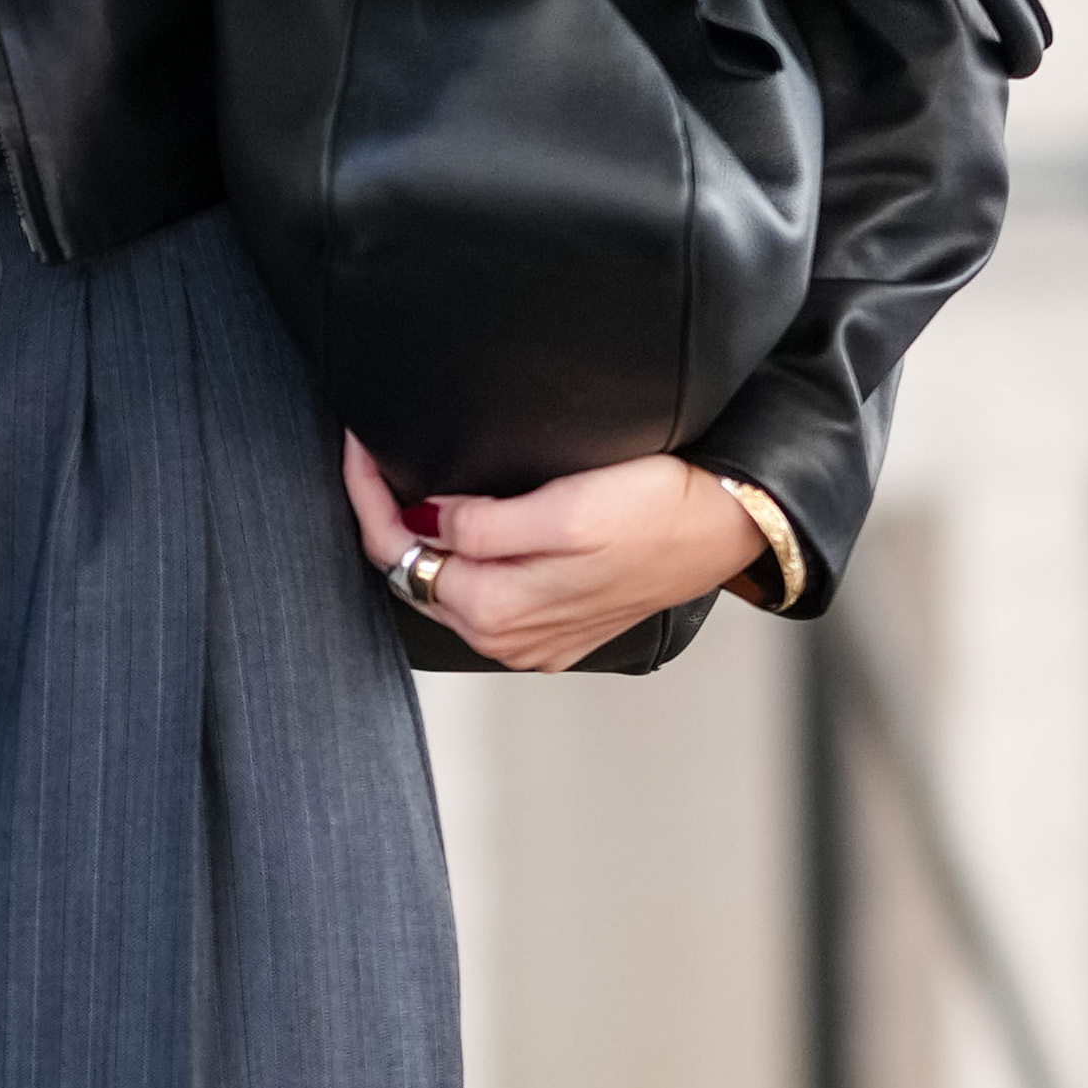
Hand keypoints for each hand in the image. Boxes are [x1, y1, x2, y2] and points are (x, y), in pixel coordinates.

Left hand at [340, 437, 768, 673]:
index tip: (359, 448)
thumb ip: (484, 523)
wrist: (727, 528)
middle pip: (415, 576)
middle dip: (389, 519)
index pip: (398, 554)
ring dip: (425, 542)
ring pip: (447, 589)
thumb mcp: (567, 509)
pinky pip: (486, 598)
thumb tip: (427, 521)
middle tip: (374, 459)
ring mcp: (531, 639)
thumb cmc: (660, 513)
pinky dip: (464, 563)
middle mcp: (507, 637)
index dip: (371, 498)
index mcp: (498, 609)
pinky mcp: (556, 629)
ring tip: (410, 486)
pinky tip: (466, 527)